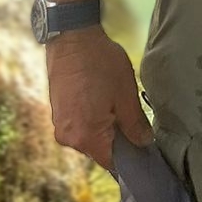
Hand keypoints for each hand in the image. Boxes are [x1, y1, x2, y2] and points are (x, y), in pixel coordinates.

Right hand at [46, 27, 151, 170]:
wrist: (71, 38)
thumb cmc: (101, 64)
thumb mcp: (125, 93)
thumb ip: (135, 124)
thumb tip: (144, 143)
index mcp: (86, 137)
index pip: (111, 163)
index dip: (130, 158)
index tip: (145, 150)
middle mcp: (68, 138)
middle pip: (99, 151)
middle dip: (117, 140)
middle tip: (134, 121)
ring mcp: (60, 125)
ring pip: (89, 137)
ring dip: (104, 128)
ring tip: (117, 105)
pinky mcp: (57, 113)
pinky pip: (79, 125)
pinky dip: (92, 119)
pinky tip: (102, 100)